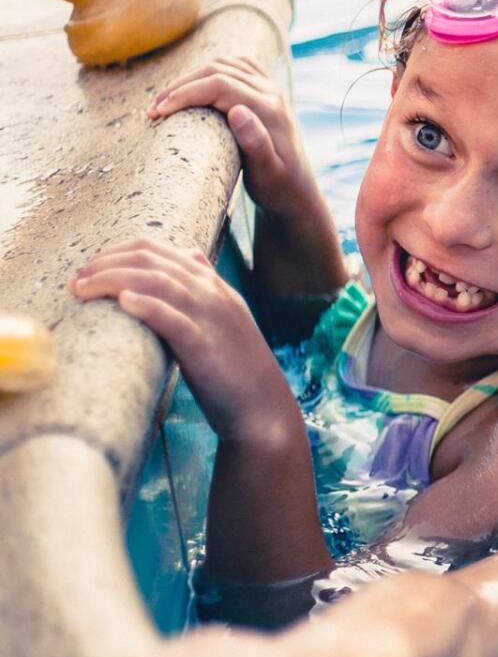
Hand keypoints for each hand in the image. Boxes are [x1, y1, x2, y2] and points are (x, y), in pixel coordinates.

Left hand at [69, 238, 290, 441]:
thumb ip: (206, 287)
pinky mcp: (204, 347)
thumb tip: (190, 254)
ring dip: (112, 279)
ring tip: (82, 289)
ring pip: (157, 281)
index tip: (88, 270)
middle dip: (104, 263)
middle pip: (150, 260)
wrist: (263, 407)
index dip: (115, 252)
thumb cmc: (236, 367)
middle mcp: (211, 294)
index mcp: (213, 285)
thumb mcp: (225, 316)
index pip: (157, 249)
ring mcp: (210, 318)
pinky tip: (124, 302)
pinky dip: (148, 306)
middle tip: (75, 281)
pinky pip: (173, 319)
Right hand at [148, 56, 320, 221]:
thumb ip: (256, 144)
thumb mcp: (268, 173)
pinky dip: (210, 70)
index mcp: (270, 109)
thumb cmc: (278, 187)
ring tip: (165, 101)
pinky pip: (235, 67)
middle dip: (180, 86)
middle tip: (153, 109)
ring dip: (191, 77)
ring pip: (223, 65)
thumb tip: (237, 111)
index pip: (220, 84)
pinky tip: (192, 86)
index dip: (185, 93)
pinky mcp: (265, 91)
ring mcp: (270, 89)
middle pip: (217, 70)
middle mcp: (272, 93)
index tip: (158, 112)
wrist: (296, 190)